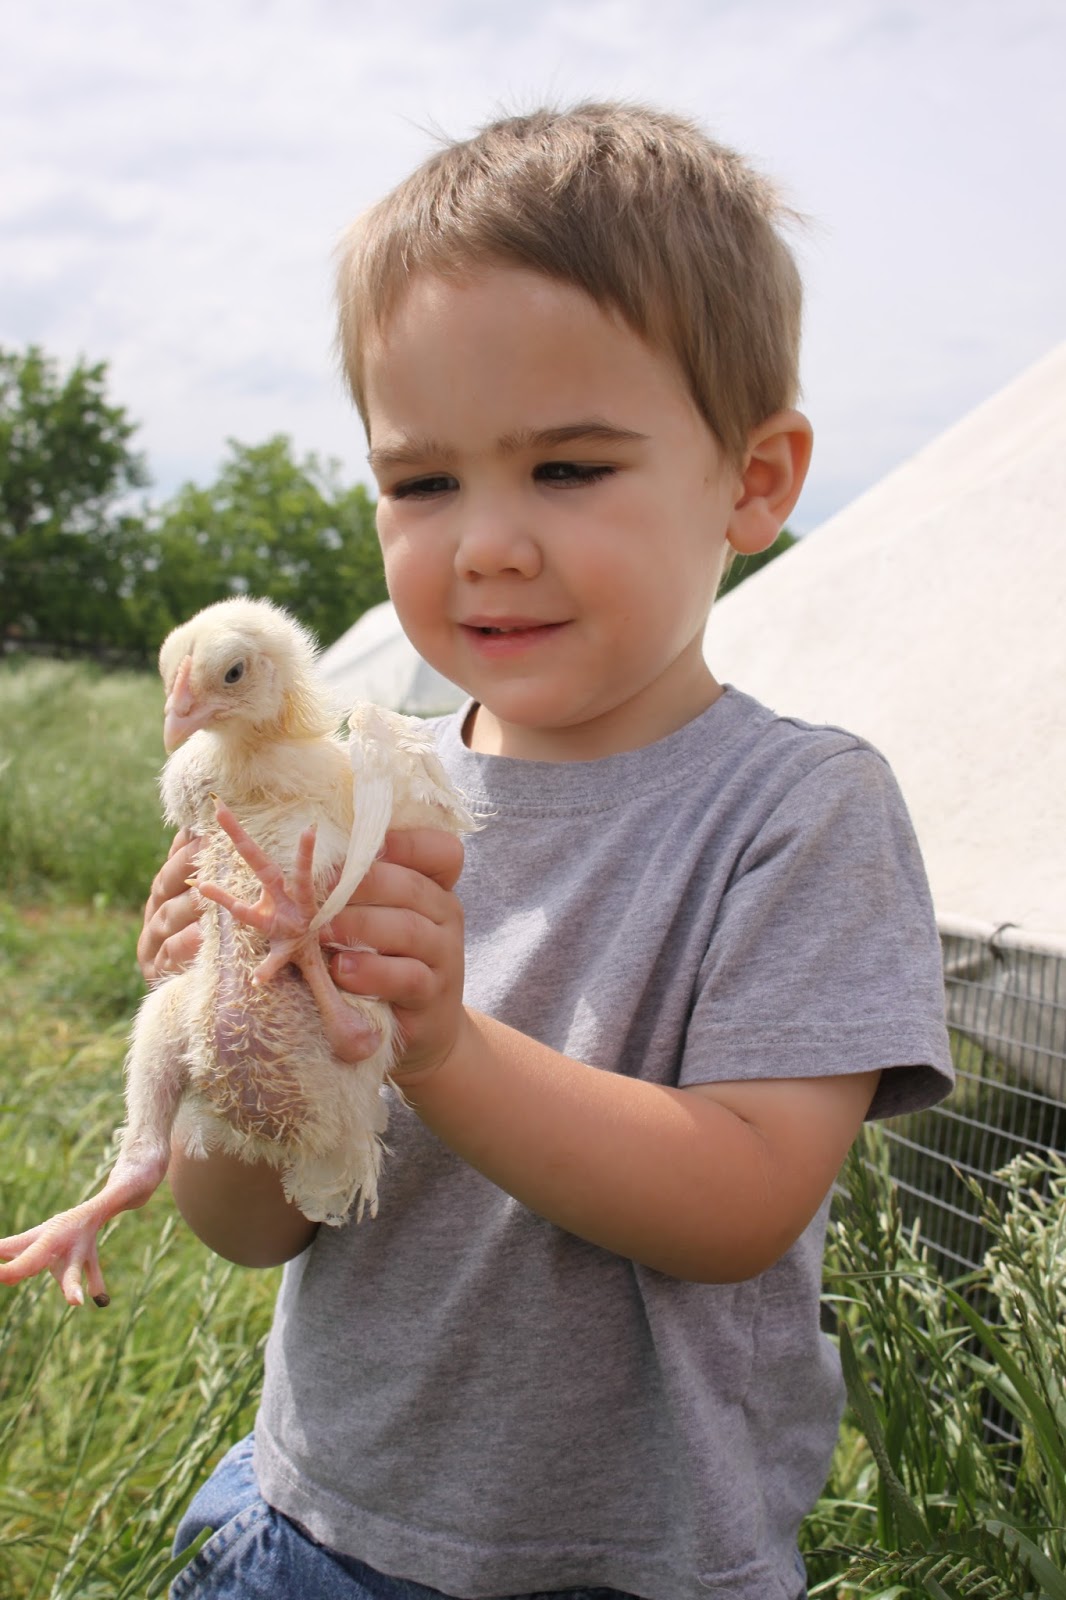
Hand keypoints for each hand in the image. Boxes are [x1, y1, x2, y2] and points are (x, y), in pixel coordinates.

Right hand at [137, 830, 203, 982]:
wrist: (204, 989)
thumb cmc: (208, 936)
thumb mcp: (203, 903)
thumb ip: (195, 870)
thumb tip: (194, 827)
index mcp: (164, 893)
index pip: (173, 865)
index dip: (186, 850)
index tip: (206, 832)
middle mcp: (155, 912)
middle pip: (166, 886)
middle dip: (186, 868)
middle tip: (207, 852)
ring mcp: (153, 941)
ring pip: (167, 917)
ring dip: (187, 904)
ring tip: (206, 893)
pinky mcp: (157, 969)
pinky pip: (171, 953)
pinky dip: (185, 943)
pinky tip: (200, 934)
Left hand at [323, 828, 465, 1082]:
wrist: (423, 1027)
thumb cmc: (386, 960)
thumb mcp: (381, 917)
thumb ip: (360, 889)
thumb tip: (305, 853)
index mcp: (435, 887)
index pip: (441, 851)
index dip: (405, 842)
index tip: (362, 846)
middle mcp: (446, 914)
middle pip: (410, 887)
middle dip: (359, 884)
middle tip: (316, 890)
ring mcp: (445, 954)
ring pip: (409, 929)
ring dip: (360, 926)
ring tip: (322, 932)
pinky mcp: (434, 994)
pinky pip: (408, 977)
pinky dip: (372, 972)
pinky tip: (341, 970)